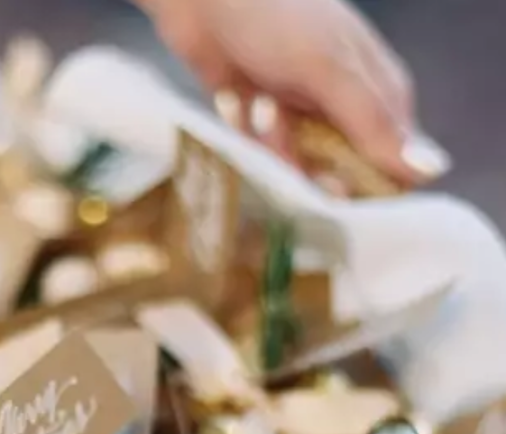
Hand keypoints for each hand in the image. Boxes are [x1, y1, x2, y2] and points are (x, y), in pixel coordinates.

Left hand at [136, 0, 449, 183]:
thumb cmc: (275, 16)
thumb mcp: (330, 70)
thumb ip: (374, 124)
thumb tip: (431, 171)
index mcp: (377, 92)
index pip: (391, 163)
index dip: (365, 185)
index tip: (336, 185)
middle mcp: (341, 108)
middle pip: (337, 173)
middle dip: (307, 167)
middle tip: (288, 139)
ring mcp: (299, 114)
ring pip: (292, 167)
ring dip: (269, 143)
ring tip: (257, 103)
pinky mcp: (257, 120)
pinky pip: (257, 154)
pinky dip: (243, 131)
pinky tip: (234, 97)